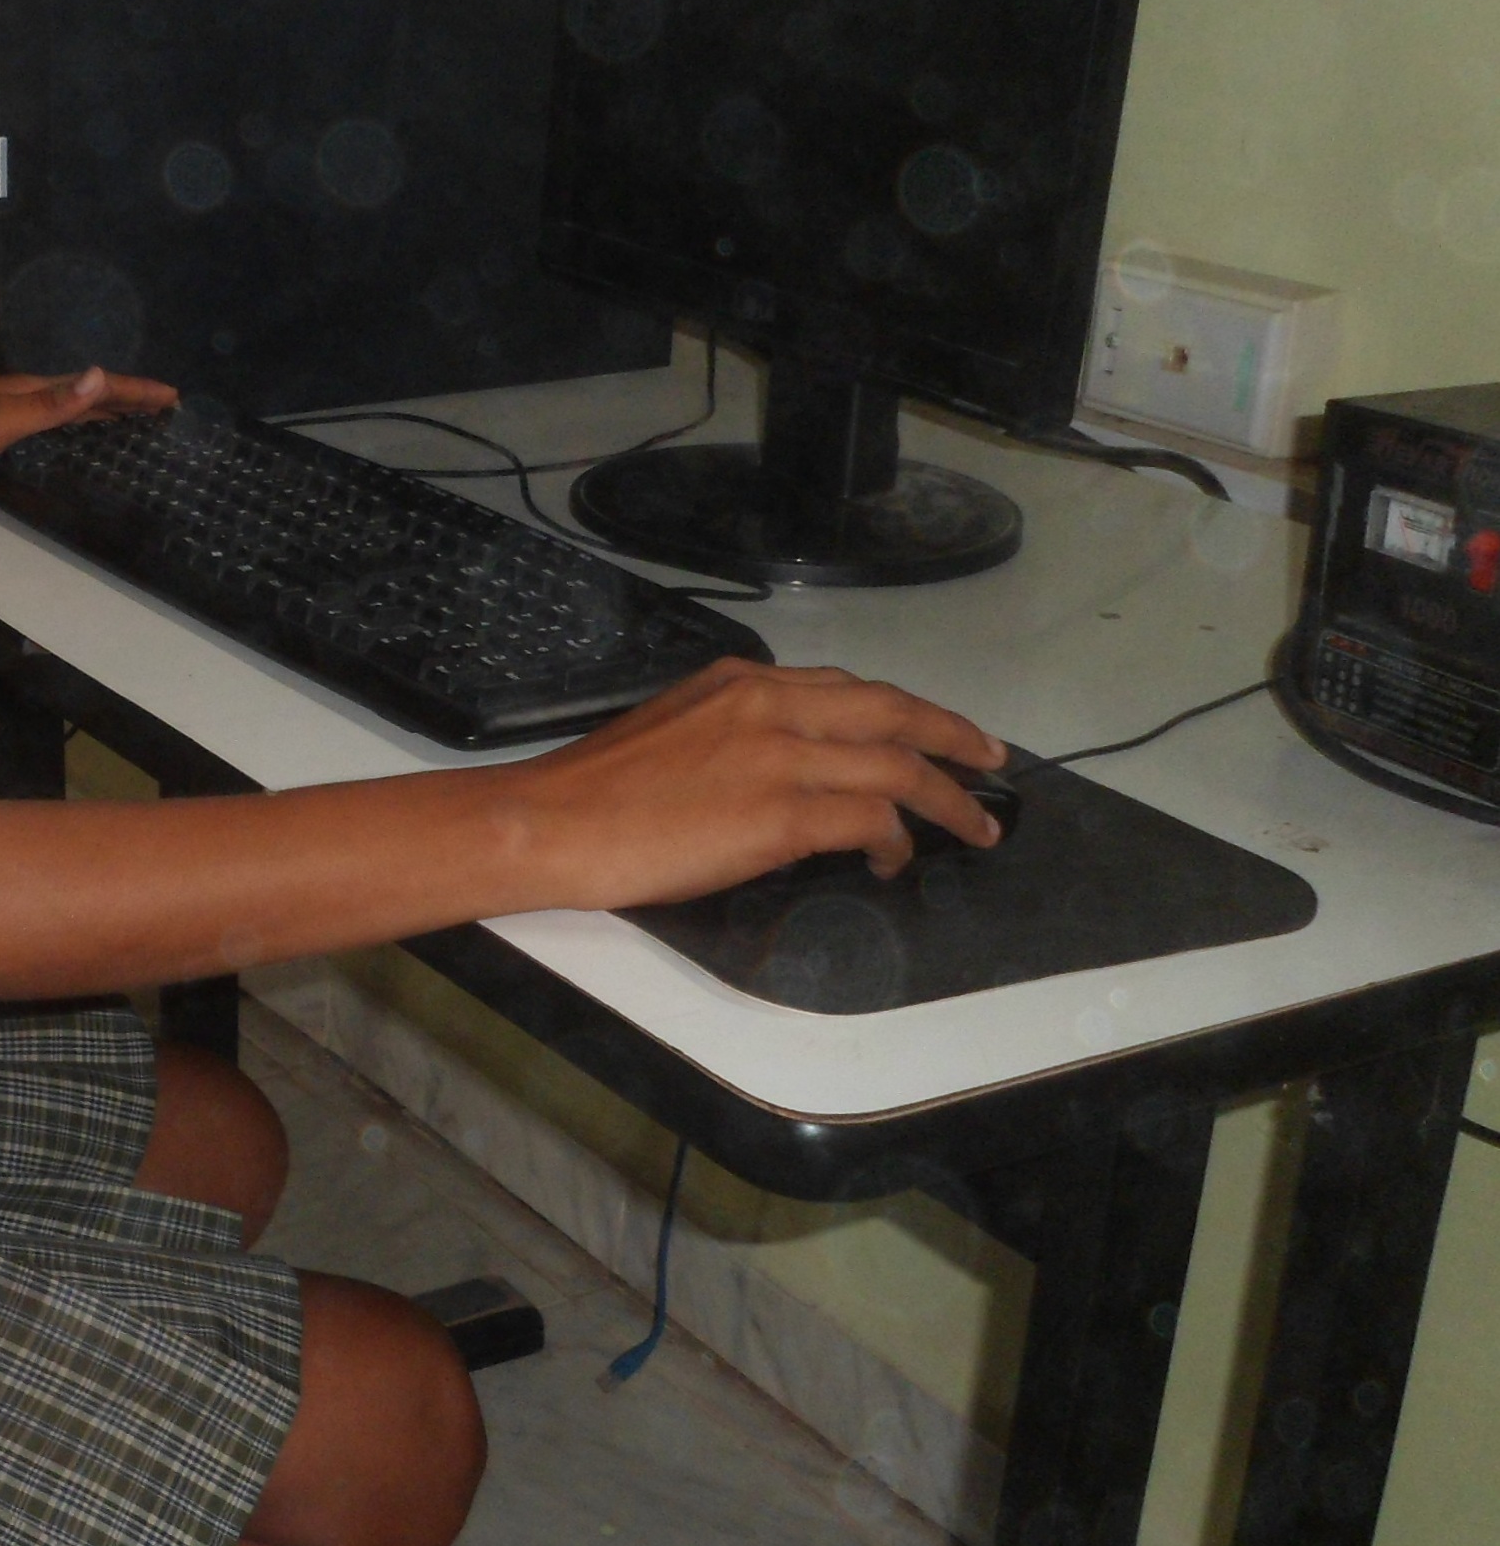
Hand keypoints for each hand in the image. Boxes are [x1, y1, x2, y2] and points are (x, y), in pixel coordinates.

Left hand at [0, 365, 175, 477]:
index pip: (96, 387)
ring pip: (65, 408)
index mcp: (30, 389)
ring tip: (128, 418)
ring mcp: (4, 410)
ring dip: (99, 412)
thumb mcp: (0, 418)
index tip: (172, 396)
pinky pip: (45, 424)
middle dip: (125, 398)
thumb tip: (102, 375)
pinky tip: (65, 436)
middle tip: (161, 407)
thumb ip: (52, 404)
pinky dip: (69, 427)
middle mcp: (22, 394)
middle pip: (85, 393)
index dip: (134, 392)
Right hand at [502, 658, 1010, 906]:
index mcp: (741, 683)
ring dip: (947, 798)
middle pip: (893, 710)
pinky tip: (896, 862)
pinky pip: (871, 820)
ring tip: (976, 825)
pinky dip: (896, 841)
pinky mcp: (782, 814)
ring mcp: (781, 757)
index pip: (844, 687)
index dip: (902, 709)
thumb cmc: (591, 792)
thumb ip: (731, 734)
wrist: (552, 822)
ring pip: (898, 764)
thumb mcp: (671, 732)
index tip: (932, 727)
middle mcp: (770, 705)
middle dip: (953, 734)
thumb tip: (774, 772)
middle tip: (992, 759)